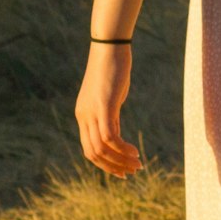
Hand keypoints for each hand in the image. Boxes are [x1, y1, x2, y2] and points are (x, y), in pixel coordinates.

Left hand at [77, 42, 140, 174]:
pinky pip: (109, 137)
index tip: (122, 171)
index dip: (105, 164)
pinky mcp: (103, 107)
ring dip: (120, 161)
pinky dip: (122, 149)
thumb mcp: (110, 98)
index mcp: (83, 115)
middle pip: (93, 154)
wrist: (110, 47)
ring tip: (137, 164)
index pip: (89, 149)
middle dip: (113, 167)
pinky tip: (135, 151)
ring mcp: (92, 112)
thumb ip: (110, 116)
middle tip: (132, 172)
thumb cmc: (112, 69)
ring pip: (101, 149)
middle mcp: (84, 116)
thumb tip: (115, 133)